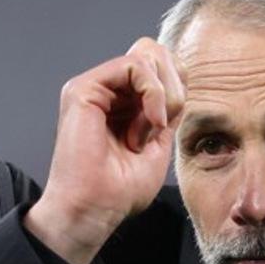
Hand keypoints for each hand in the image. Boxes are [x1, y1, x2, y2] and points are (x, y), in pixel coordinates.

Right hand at [23, 37, 185, 263]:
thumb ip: (167, 113)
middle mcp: (106, 92)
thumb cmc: (120, 191)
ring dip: (165, 92)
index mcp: (121, 105)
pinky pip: (134, 65)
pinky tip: (153, 120)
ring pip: (146, 55)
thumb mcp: (158, 145)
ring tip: (156, 126)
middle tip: (166, 123)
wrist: (94, 211)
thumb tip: (180, 84)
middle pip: (153, 53)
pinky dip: (154, 91)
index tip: (171, 125)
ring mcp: (94, 88)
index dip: (177, 87)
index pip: (159, 69)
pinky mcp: (85, 88)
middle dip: (174, 84)